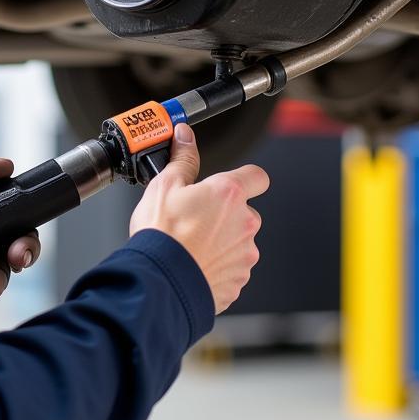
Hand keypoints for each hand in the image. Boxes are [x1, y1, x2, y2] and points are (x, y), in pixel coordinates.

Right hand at [129, 123, 268, 313]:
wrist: (161, 282)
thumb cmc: (163, 234)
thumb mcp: (165, 185)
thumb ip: (183, 158)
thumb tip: (185, 137)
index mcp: (229, 194)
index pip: (257, 176)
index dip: (246, 177)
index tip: (232, 182)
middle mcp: (244, 223)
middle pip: (245, 211)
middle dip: (225, 213)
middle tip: (196, 217)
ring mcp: (244, 254)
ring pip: (238, 241)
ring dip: (222, 240)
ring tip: (191, 243)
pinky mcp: (238, 281)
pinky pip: (231, 267)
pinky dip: (217, 264)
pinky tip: (194, 262)